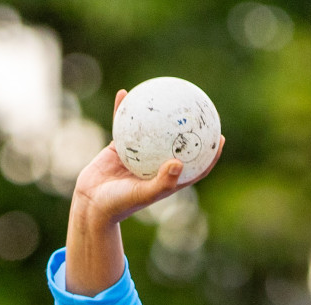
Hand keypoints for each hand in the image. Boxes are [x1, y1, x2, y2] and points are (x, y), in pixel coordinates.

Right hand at [72, 89, 225, 226]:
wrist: (91, 205)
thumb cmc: (119, 205)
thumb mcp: (142, 195)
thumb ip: (162, 181)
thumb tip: (179, 162)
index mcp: (166, 179)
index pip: (195, 167)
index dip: (209, 154)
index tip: (220, 138)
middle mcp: (154, 166)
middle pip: (176, 144)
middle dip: (187, 128)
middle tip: (197, 108)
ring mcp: (137, 155)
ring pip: (151, 131)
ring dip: (157, 113)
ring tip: (163, 93)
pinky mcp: (119, 148)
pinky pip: (123, 125)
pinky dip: (123, 110)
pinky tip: (123, 93)